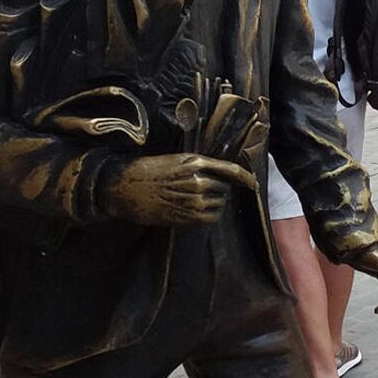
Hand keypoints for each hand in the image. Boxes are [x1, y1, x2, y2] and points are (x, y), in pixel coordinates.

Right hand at [102, 153, 256, 226]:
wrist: (125, 188)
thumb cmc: (149, 171)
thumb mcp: (176, 159)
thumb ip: (200, 165)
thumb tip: (222, 174)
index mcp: (195, 162)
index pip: (231, 170)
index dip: (245, 177)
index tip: (252, 183)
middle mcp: (197, 181)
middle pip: (225, 188)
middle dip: (221, 188)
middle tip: (204, 188)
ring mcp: (193, 201)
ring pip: (219, 204)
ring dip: (214, 202)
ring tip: (195, 198)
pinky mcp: (187, 217)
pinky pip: (211, 218)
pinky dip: (209, 215)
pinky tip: (196, 210)